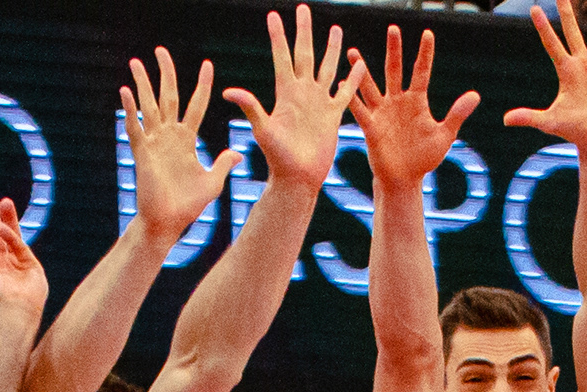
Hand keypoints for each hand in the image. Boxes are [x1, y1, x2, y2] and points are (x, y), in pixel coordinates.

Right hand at [122, 47, 238, 246]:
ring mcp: (154, 143)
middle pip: (168, 97)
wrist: (167, 223)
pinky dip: (130, 110)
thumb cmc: (187, 206)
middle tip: (160, 50)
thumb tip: (237, 152)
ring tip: (136, 62)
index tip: (208, 65)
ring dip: (142, 84)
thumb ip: (223, 164)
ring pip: (148, 106)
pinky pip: (135, 127)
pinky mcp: (142, 153)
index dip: (202, 86)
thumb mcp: (212, 183)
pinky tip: (125, 91)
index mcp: (186, 140)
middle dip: (165, 73)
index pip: (196, 105)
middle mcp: (169, 136)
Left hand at [223, 7, 364, 193]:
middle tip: (303, 9)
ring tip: (335, 29)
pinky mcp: (332, 116)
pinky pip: (345, 92)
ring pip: (327, 68)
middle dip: (304, 31)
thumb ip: (250, 107)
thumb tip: (228, 91)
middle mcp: (302, 93)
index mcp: (285, 94)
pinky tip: (358, 63)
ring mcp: (318, 103)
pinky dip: (353, 78)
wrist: (298, 179)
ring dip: (331, 49)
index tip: (273, 15)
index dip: (278, 36)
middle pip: (305, 54)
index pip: (282, 57)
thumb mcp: (263, 130)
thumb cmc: (277, 158)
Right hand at [348, 24, 478, 196]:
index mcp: (416, 100)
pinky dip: (351, 98)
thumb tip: (475, 95)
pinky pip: (360, 110)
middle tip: (393, 29)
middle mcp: (398, 101)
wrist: (404, 180)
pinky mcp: (371, 127)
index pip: (421, 71)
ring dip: (362, 70)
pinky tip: (343, 84)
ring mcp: (382, 112)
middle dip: (394, 50)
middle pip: (394, 70)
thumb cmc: (424, 159)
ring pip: (371, 86)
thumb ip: (457, 114)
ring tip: (352, 52)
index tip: (427, 33)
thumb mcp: (444, 136)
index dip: (424, 53)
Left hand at [504, 5, 586, 154]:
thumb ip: (529, 117)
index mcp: (567, 71)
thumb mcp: (551, 122)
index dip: (543, 26)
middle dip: (567, 10)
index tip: (534, 8)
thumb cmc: (575, 132)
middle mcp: (583, 63)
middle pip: (573, 30)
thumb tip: (505, 120)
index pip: (552, 44)